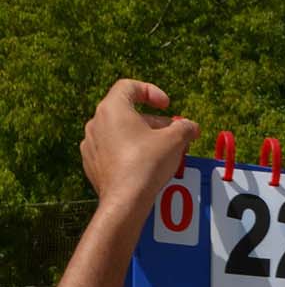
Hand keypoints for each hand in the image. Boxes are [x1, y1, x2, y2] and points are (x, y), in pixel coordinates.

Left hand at [80, 80, 198, 217]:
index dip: (151, 92)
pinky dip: (128, 153)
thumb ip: (184, 128)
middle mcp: (96, 122)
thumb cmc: (147, 164)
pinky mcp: (92, 164)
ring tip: (160, 151)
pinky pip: (111, 151)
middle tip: (171, 133)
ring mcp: (91, 144)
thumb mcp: (174, 141)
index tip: (166, 106)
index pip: (129, 87)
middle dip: (152, 121)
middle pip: (126, 112)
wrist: (125, 200)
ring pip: (118, 133)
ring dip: (140, 137)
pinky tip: (143, 166)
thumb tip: (191, 127)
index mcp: (113, 108)